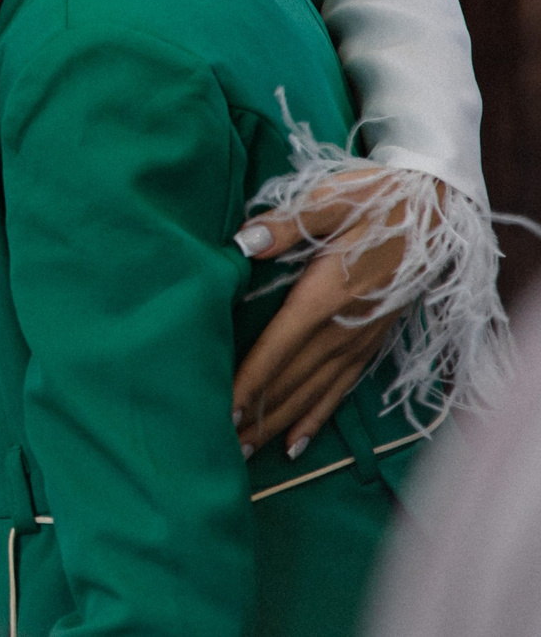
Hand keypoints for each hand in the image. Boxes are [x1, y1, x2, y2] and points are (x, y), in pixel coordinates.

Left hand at [230, 167, 425, 459]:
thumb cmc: (372, 199)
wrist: (432, 211)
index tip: (221, 409)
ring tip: (245, 451)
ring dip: (278, 422)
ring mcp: (359, 339)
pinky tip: (295, 443)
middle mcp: (342, 326)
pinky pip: (340, 389)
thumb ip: (286, 224)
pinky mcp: (370, 342)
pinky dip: (316, 417)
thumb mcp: (329, 199)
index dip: (249, 380)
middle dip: (255, 414)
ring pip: (312, 391)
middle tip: (220, 446)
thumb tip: (243, 241)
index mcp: (325, 293)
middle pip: (291, 380)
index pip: (278, 347)